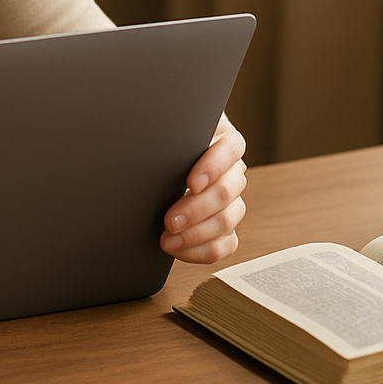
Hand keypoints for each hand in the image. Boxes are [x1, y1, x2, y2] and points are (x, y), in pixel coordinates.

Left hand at [160, 115, 245, 262]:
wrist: (162, 159)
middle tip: (169, 220)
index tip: (192, 182)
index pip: (231, 149)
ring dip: (196, 234)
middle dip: (196, 209)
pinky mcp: (225, 225)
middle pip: (227, 191)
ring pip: (227, 220)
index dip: (213, 168)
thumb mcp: (168, 133)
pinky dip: (202, 250)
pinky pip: (226, 243)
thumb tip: (150, 145)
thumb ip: (168, 138)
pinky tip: (178, 248)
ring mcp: (231, 200)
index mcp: (224, 141)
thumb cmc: (166, 142)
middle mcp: (232, 171)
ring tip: (168, 239)